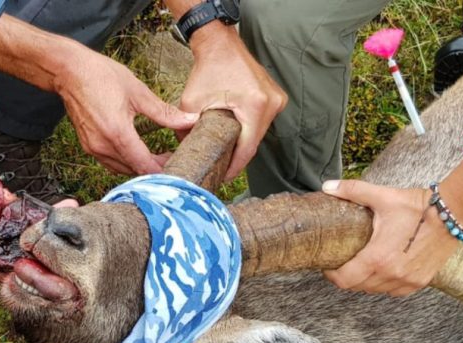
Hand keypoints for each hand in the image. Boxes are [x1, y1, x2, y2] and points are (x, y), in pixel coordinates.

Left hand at [0, 193, 78, 300]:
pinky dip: (22, 262)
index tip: (51, 200)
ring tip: (64, 230)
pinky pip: (4, 268)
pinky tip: (44, 251)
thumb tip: (3, 193)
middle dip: (43, 222)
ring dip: (39, 241)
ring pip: (15, 248)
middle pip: (17, 230)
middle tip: (71, 211)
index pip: (6, 211)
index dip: (27, 206)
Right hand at [57, 50, 198, 174]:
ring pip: (123, 170)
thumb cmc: (101, 76)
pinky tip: (137, 151)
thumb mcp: (138, 92)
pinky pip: (111, 163)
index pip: (145, 166)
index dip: (164, 169)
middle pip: (135, 171)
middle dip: (155, 168)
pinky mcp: (88, 147)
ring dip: (140, 166)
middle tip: (172, 156)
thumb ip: (165, 112)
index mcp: (118, 134)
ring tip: (158, 154)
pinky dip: (126, 162)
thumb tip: (190, 120)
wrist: (69, 71)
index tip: (178, 162)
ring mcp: (93, 149)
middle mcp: (103, 146)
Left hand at [179, 25, 285, 179]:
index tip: (223, 178)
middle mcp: (272, 103)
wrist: (220, 44)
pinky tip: (235, 138)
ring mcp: (277, 100)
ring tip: (226, 156)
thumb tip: (184, 154)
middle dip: (237, 157)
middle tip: (221, 170)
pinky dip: (248, 131)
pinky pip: (262, 123)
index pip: (247, 149)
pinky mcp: (276, 98)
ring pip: (259, 134)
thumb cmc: (208, 69)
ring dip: (243, 145)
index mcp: (255, 105)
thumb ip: (186, 130)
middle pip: (254, 143)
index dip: (234, 167)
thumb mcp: (191, 103)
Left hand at [320, 180, 462, 296]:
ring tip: (363, 265)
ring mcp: (407, 280)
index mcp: (378, 258)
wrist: (451, 213)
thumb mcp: (382, 196)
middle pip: (358, 286)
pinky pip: (394, 291)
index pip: (344, 280)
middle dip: (347, 276)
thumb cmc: (416, 205)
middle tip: (345, 262)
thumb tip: (328, 186)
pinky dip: (385, 284)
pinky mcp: (420, 282)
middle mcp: (392, 274)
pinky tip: (383, 270)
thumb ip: (352, 191)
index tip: (329, 266)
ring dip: (366, 281)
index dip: (332, 275)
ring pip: (375, 290)